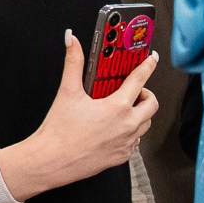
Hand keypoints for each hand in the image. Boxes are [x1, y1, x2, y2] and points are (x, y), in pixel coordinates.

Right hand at [0, 32, 157, 200]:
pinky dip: (131, 132)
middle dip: (145, 94)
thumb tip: (71, 41)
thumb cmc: (59, 131)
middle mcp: (127, 125)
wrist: (51, 161)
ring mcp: (127, 143)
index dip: (148, 66)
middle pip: (152, 104)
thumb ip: (73, 63)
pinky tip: (115, 129)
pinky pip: (136, 141)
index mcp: (117, 107)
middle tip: (133, 91)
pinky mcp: (122, 156)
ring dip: (139, 114)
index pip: (140, 80)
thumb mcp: (67, 92)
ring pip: (146, 124)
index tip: (152, 59)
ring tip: (122, 110)